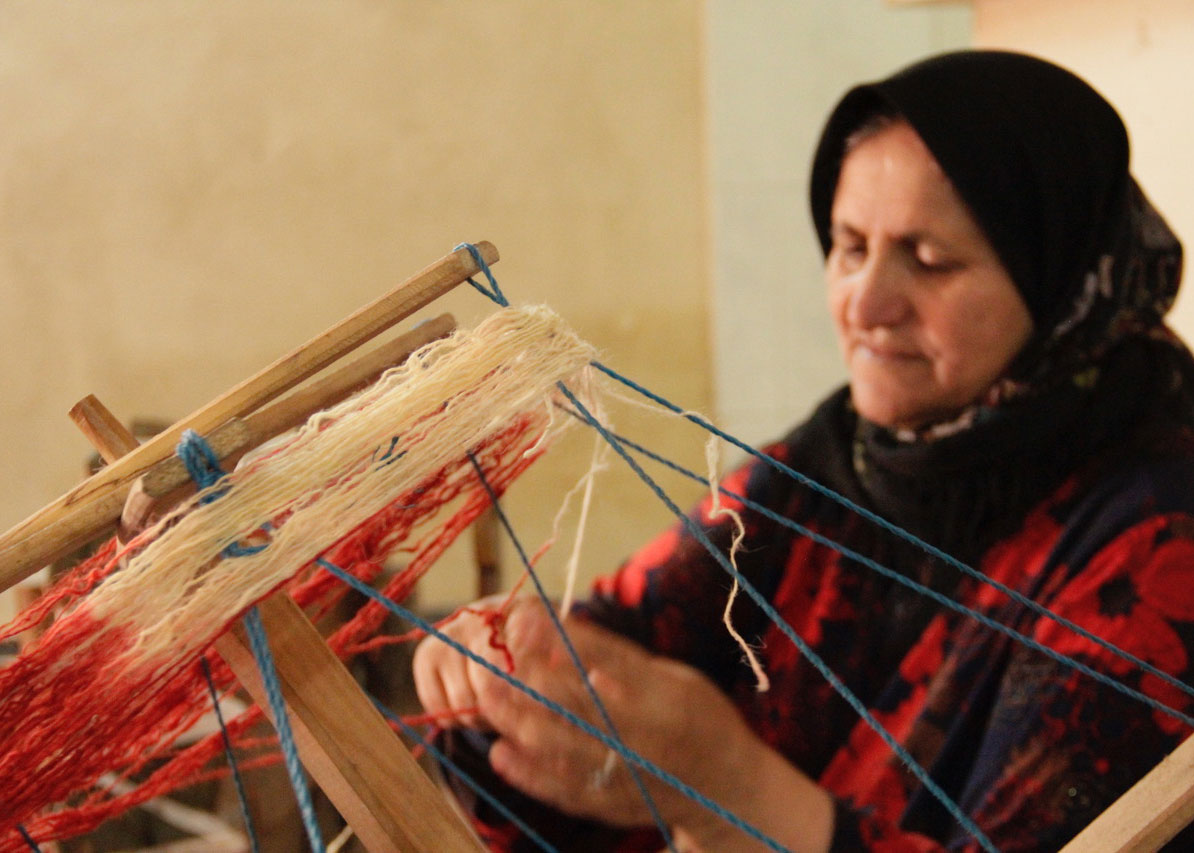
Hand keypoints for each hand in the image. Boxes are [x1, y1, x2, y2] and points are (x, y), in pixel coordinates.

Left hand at [413, 597, 833, 850]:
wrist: (730, 791)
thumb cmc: (699, 719)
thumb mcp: (674, 677)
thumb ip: (622, 659)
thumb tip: (567, 629)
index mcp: (666, 696)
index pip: (606, 662)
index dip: (561, 642)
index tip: (523, 622)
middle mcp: (648, 737)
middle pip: (578, 706)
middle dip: (529, 682)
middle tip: (490, 661)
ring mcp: (630, 775)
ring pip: (564, 749)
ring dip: (520, 724)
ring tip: (485, 699)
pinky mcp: (616, 805)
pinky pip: (567, 791)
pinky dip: (531, 774)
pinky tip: (501, 753)